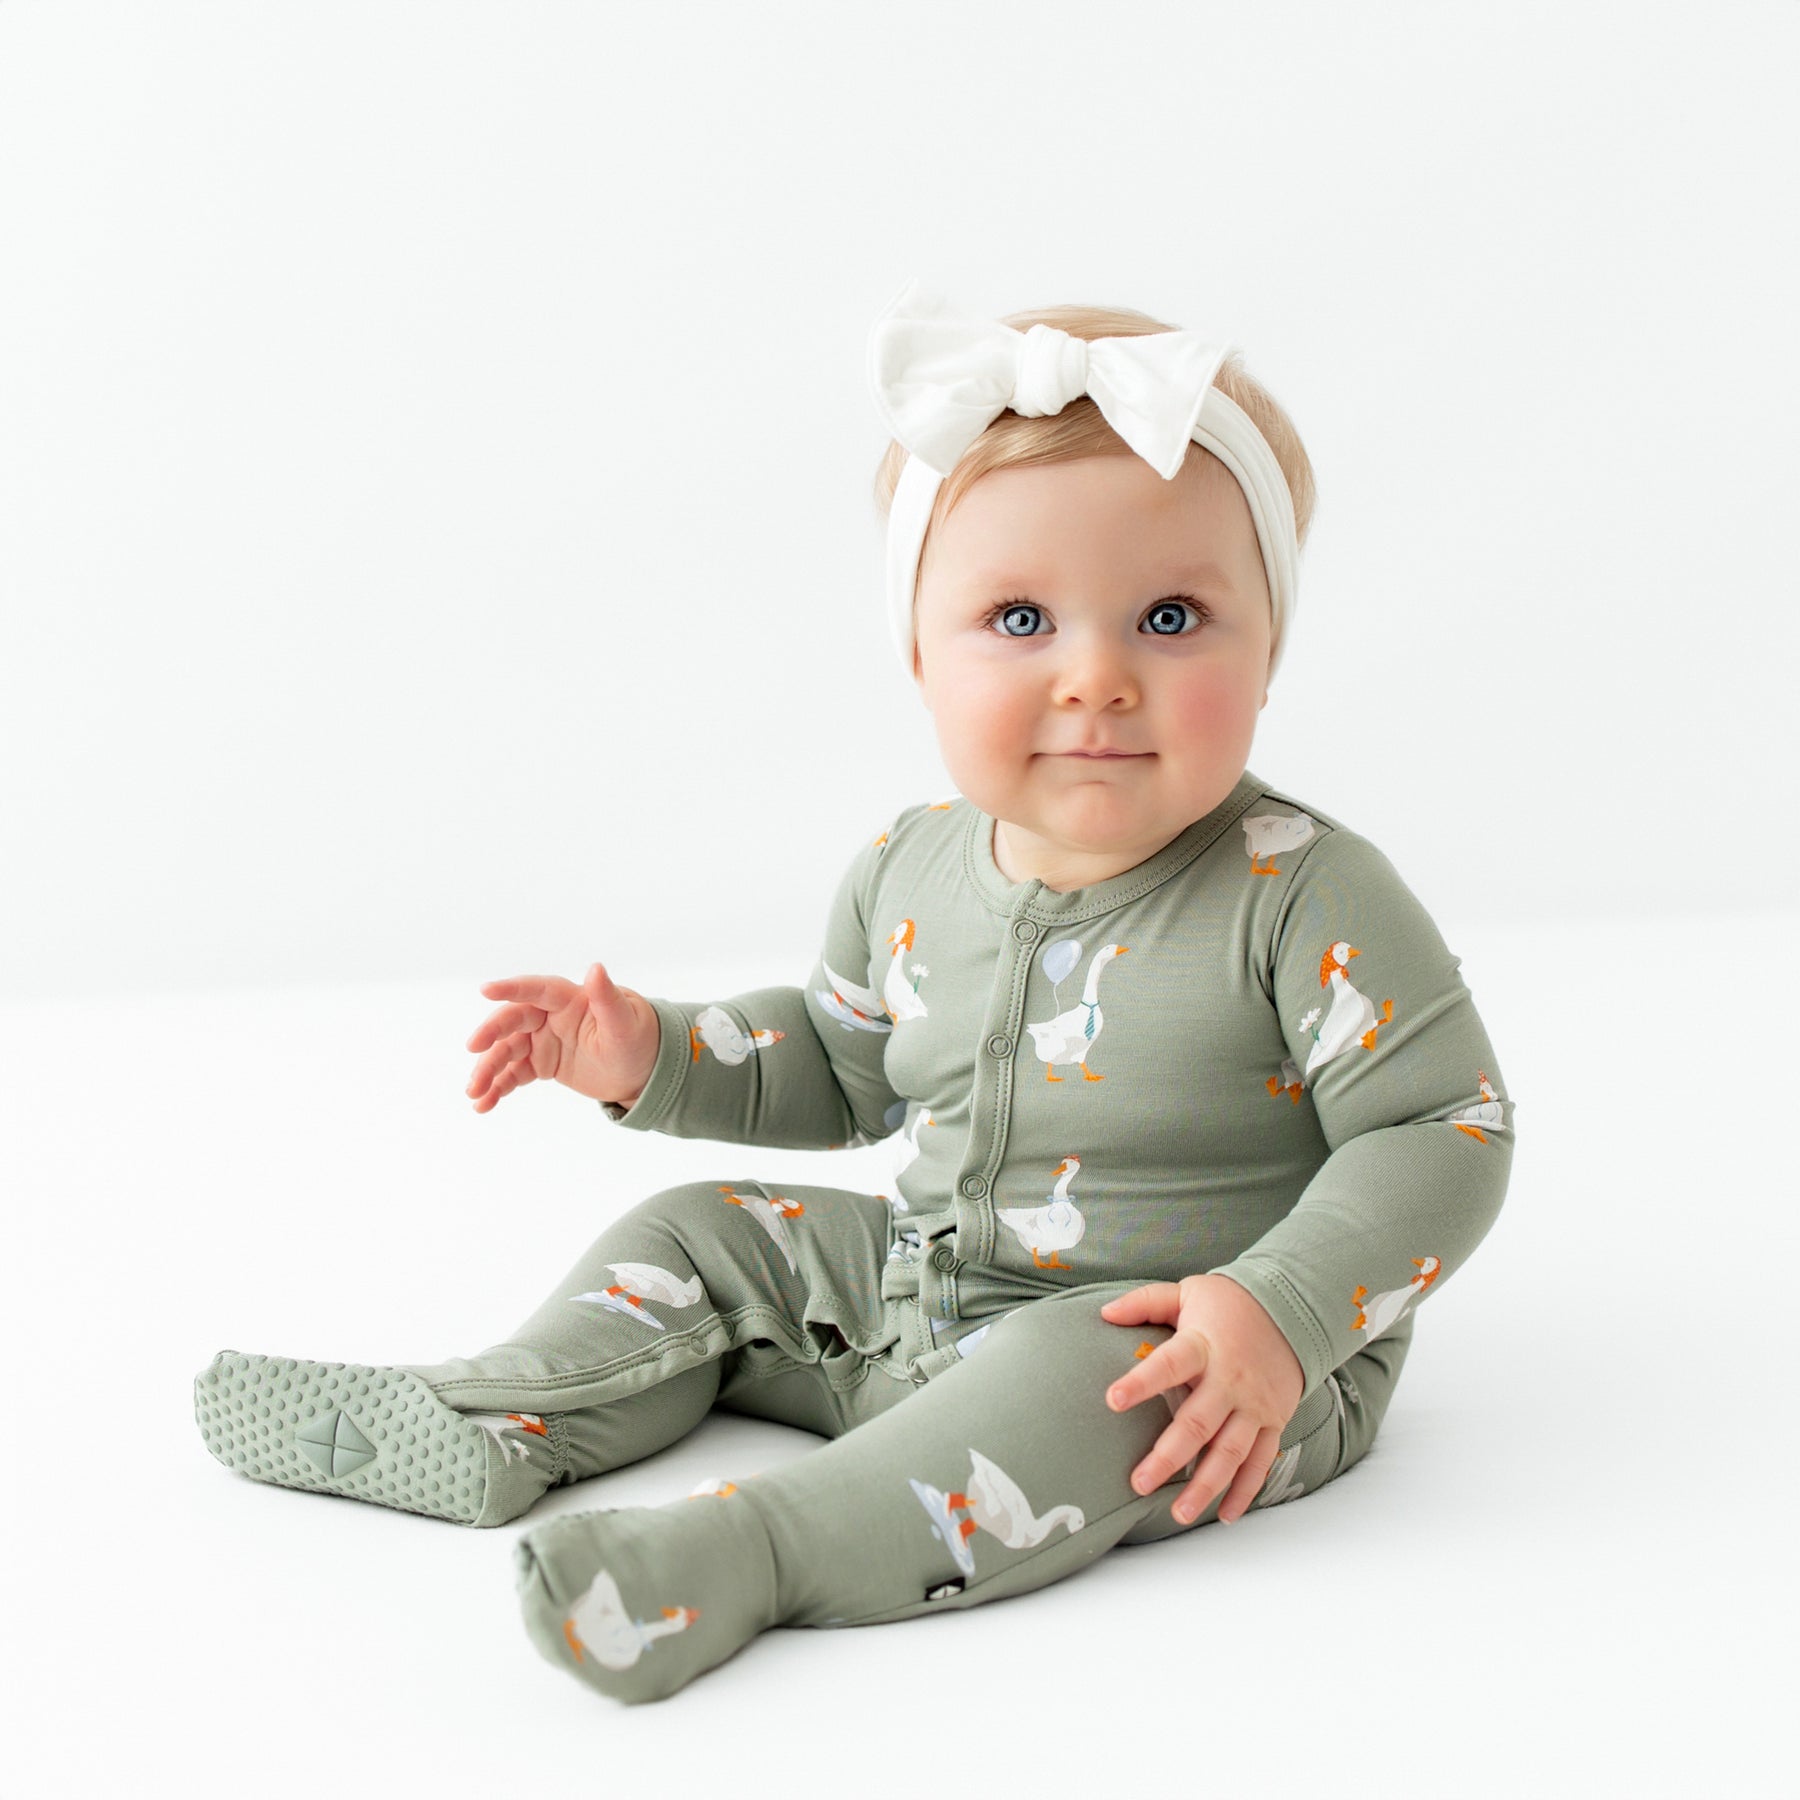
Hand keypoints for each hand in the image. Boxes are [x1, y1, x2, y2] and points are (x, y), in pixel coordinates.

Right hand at [465, 962, 659, 1112]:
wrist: (642, 1071)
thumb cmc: (639, 1039)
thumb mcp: (626, 1023)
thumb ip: (607, 998)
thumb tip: (595, 968)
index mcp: (571, 999)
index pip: (537, 990)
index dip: (513, 988)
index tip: (485, 990)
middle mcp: (550, 1016)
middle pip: (513, 1021)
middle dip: (491, 1034)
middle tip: (473, 1049)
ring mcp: (542, 1040)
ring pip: (507, 1051)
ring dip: (488, 1069)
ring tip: (474, 1093)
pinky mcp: (540, 1063)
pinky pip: (513, 1074)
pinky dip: (497, 1087)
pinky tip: (484, 1104)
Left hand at [1100, 1273, 1304, 1525]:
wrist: (1290, 1309)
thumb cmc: (1229, 1304)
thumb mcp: (1187, 1292)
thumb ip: (1146, 1302)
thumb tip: (1104, 1314)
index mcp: (1204, 1345)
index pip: (1170, 1364)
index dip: (1142, 1381)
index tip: (1113, 1400)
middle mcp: (1231, 1380)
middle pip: (1198, 1423)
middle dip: (1169, 1457)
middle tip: (1139, 1483)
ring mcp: (1255, 1405)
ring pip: (1230, 1453)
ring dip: (1206, 1486)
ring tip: (1179, 1513)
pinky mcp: (1273, 1422)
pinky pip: (1260, 1462)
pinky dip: (1245, 1491)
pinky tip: (1225, 1516)